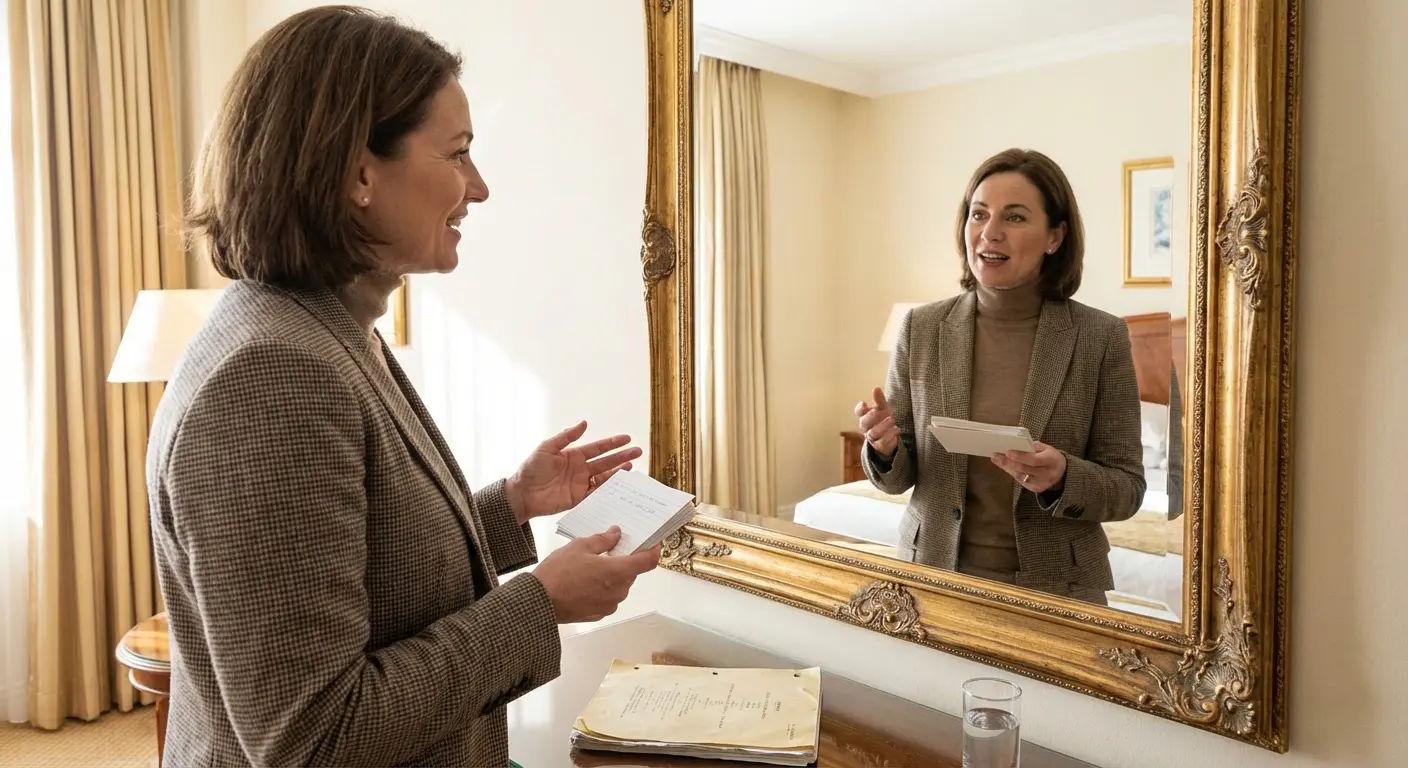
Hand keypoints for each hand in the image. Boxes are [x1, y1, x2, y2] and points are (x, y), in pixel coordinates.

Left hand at [507, 421, 641, 524]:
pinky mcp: (579, 498)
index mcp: (574, 455)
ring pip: (605, 477)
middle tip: (638, 451)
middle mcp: (580, 469)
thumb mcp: (546, 448)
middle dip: (622, 456)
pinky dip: (608, 491)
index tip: (627, 438)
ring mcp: (580, 484)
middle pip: (606, 462)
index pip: (598, 448)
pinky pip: (597, 494)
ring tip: (632, 467)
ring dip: (618, 472)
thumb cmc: (530, 469)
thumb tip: (584, 423)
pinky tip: (619, 487)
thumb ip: (565, 437)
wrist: (522, 494)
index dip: (613, 443)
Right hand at [533, 527, 660, 622]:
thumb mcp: (580, 546)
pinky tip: (583, 582)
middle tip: (605, 551)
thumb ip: (603, 540)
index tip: (650, 544)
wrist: (540, 602)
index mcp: (619, 571)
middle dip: (622, 561)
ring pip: (619, 585)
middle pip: (631, 572)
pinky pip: (607, 597)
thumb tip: (616, 534)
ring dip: (610, 575)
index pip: (649, 561)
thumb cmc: (558, 574)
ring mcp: (610, 604)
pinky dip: (601, 589)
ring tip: (587, 567)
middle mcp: (619, 590)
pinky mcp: (599, 614)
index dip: (652, 550)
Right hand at [854, 387, 898, 457]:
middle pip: (864, 423)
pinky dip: (890, 435)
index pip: (859, 412)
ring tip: (893, 420)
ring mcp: (872, 438)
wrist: (890, 438)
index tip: (864, 403)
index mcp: (865, 416)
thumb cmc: (883, 419)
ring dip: (883, 426)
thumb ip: (879, 400)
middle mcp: (866, 428)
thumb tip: (875, 388)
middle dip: (874, 417)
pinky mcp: (880, 446)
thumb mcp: (883, 408)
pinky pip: (882, 442)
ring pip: (873, 433)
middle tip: (888, 412)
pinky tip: (897, 429)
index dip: (860, 409)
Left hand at [992, 441, 1067, 494]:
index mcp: (1051, 460)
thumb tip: (1018, 445)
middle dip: (1008, 462)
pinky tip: (1005, 466)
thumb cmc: (1051, 458)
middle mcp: (1047, 474)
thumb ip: (1034, 447)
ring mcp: (1042, 483)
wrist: (1062, 474)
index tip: (1008, 452)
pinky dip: (1012, 473)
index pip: (1034, 460)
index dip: (1021, 456)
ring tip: (997, 459)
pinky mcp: (1036, 489)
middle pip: (1025, 469)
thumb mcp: (1047, 449)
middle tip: (996, 456)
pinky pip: (1021, 481)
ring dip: (1007, 467)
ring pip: (1021, 476)